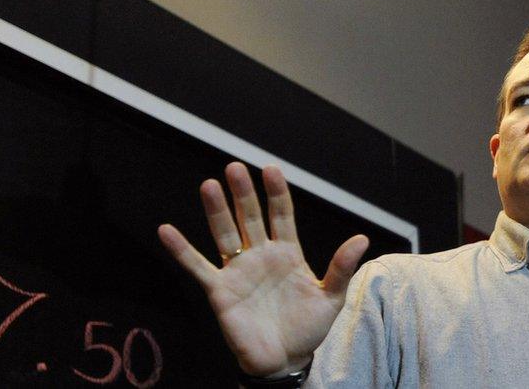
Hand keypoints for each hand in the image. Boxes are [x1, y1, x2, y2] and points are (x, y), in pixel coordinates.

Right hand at [158, 162, 369, 376]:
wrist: (284, 362)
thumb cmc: (307, 329)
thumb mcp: (331, 298)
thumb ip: (341, 268)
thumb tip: (361, 238)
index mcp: (288, 253)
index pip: (281, 214)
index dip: (276, 192)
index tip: (271, 168)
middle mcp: (260, 256)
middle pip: (251, 217)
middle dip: (244, 193)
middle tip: (235, 167)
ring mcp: (238, 271)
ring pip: (225, 234)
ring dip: (217, 211)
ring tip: (210, 185)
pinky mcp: (220, 290)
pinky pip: (197, 267)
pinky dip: (182, 250)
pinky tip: (166, 230)